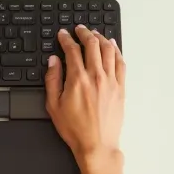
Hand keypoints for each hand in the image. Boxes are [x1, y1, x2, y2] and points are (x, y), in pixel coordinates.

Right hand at [44, 25, 124, 169]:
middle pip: (92, 45)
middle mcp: (96, 76)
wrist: (96, 145)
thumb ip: (52, 79)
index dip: (66, 39)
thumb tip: (53, 61)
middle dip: (84, 33)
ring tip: (94, 34)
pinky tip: (112, 46)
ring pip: (108, 50)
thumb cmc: (75, 129)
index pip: (72, 50)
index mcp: (77, 79)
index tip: (63, 35)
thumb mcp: (53, 105)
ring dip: (100, 38)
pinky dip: (116, 50)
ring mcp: (110, 81)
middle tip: (79, 29)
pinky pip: (120, 62)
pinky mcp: (120, 88)